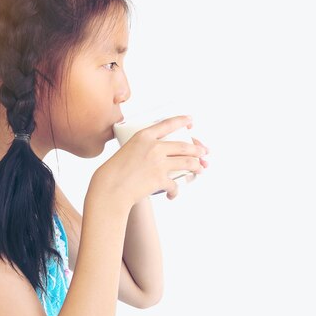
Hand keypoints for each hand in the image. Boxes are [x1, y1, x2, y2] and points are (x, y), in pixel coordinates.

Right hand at [92, 115, 207, 204]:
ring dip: (197, 166)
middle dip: (197, 149)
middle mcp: (154, 146)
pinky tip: (172, 194)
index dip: (181, 121)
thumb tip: (158, 156)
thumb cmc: (114, 171)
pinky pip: (175, 184)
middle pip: (183, 146)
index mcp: (143, 136)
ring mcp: (158, 162)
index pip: (168, 124)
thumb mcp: (126, 151)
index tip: (190, 120)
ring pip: (187, 162)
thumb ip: (142, 149)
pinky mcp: (160, 179)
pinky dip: (175, 191)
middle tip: (204, 151)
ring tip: (200, 169)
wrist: (110, 187)